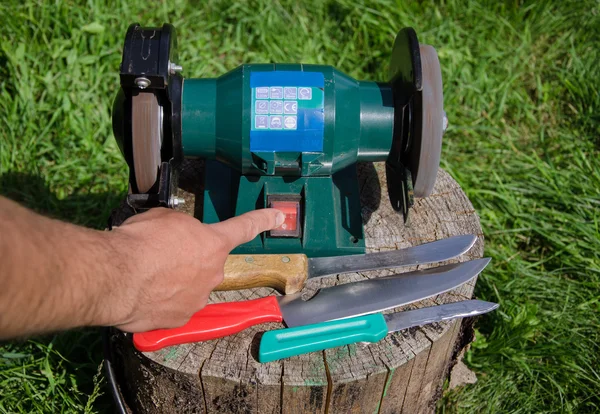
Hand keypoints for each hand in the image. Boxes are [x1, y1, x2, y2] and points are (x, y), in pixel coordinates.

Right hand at [103, 208, 283, 331]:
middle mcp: (213, 273)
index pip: (244, 227)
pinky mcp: (180, 319)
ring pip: (191, 286)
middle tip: (161, 255)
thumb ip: (182, 228)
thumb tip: (179, 236)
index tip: (278, 217)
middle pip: (207, 263)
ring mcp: (198, 299)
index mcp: (213, 243)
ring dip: (175, 281)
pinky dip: (163, 300)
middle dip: (190, 259)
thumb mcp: (164, 219)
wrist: (116, 277)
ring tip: (148, 275)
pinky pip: (174, 306)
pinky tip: (145, 292)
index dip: (262, 220)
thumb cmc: (140, 242)